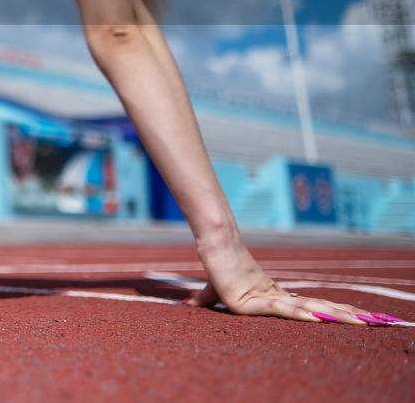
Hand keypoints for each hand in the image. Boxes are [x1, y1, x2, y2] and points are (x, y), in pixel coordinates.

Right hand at [187, 244, 394, 325]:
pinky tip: (321, 320)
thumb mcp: (213, 291)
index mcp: (275, 296)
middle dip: (347, 315)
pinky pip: (284, 309)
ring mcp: (269, 296)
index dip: (335, 311)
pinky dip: (303, 315)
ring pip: (310, 309)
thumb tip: (188, 307)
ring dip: (338, 316)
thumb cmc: (216, 266)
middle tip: (377, 322)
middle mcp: (279, 296)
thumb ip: (206, 300)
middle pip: (319, 307)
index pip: (312, 306)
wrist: (213, 244)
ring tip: (363, 323)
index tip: (358, 318)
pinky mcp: (256, 298)